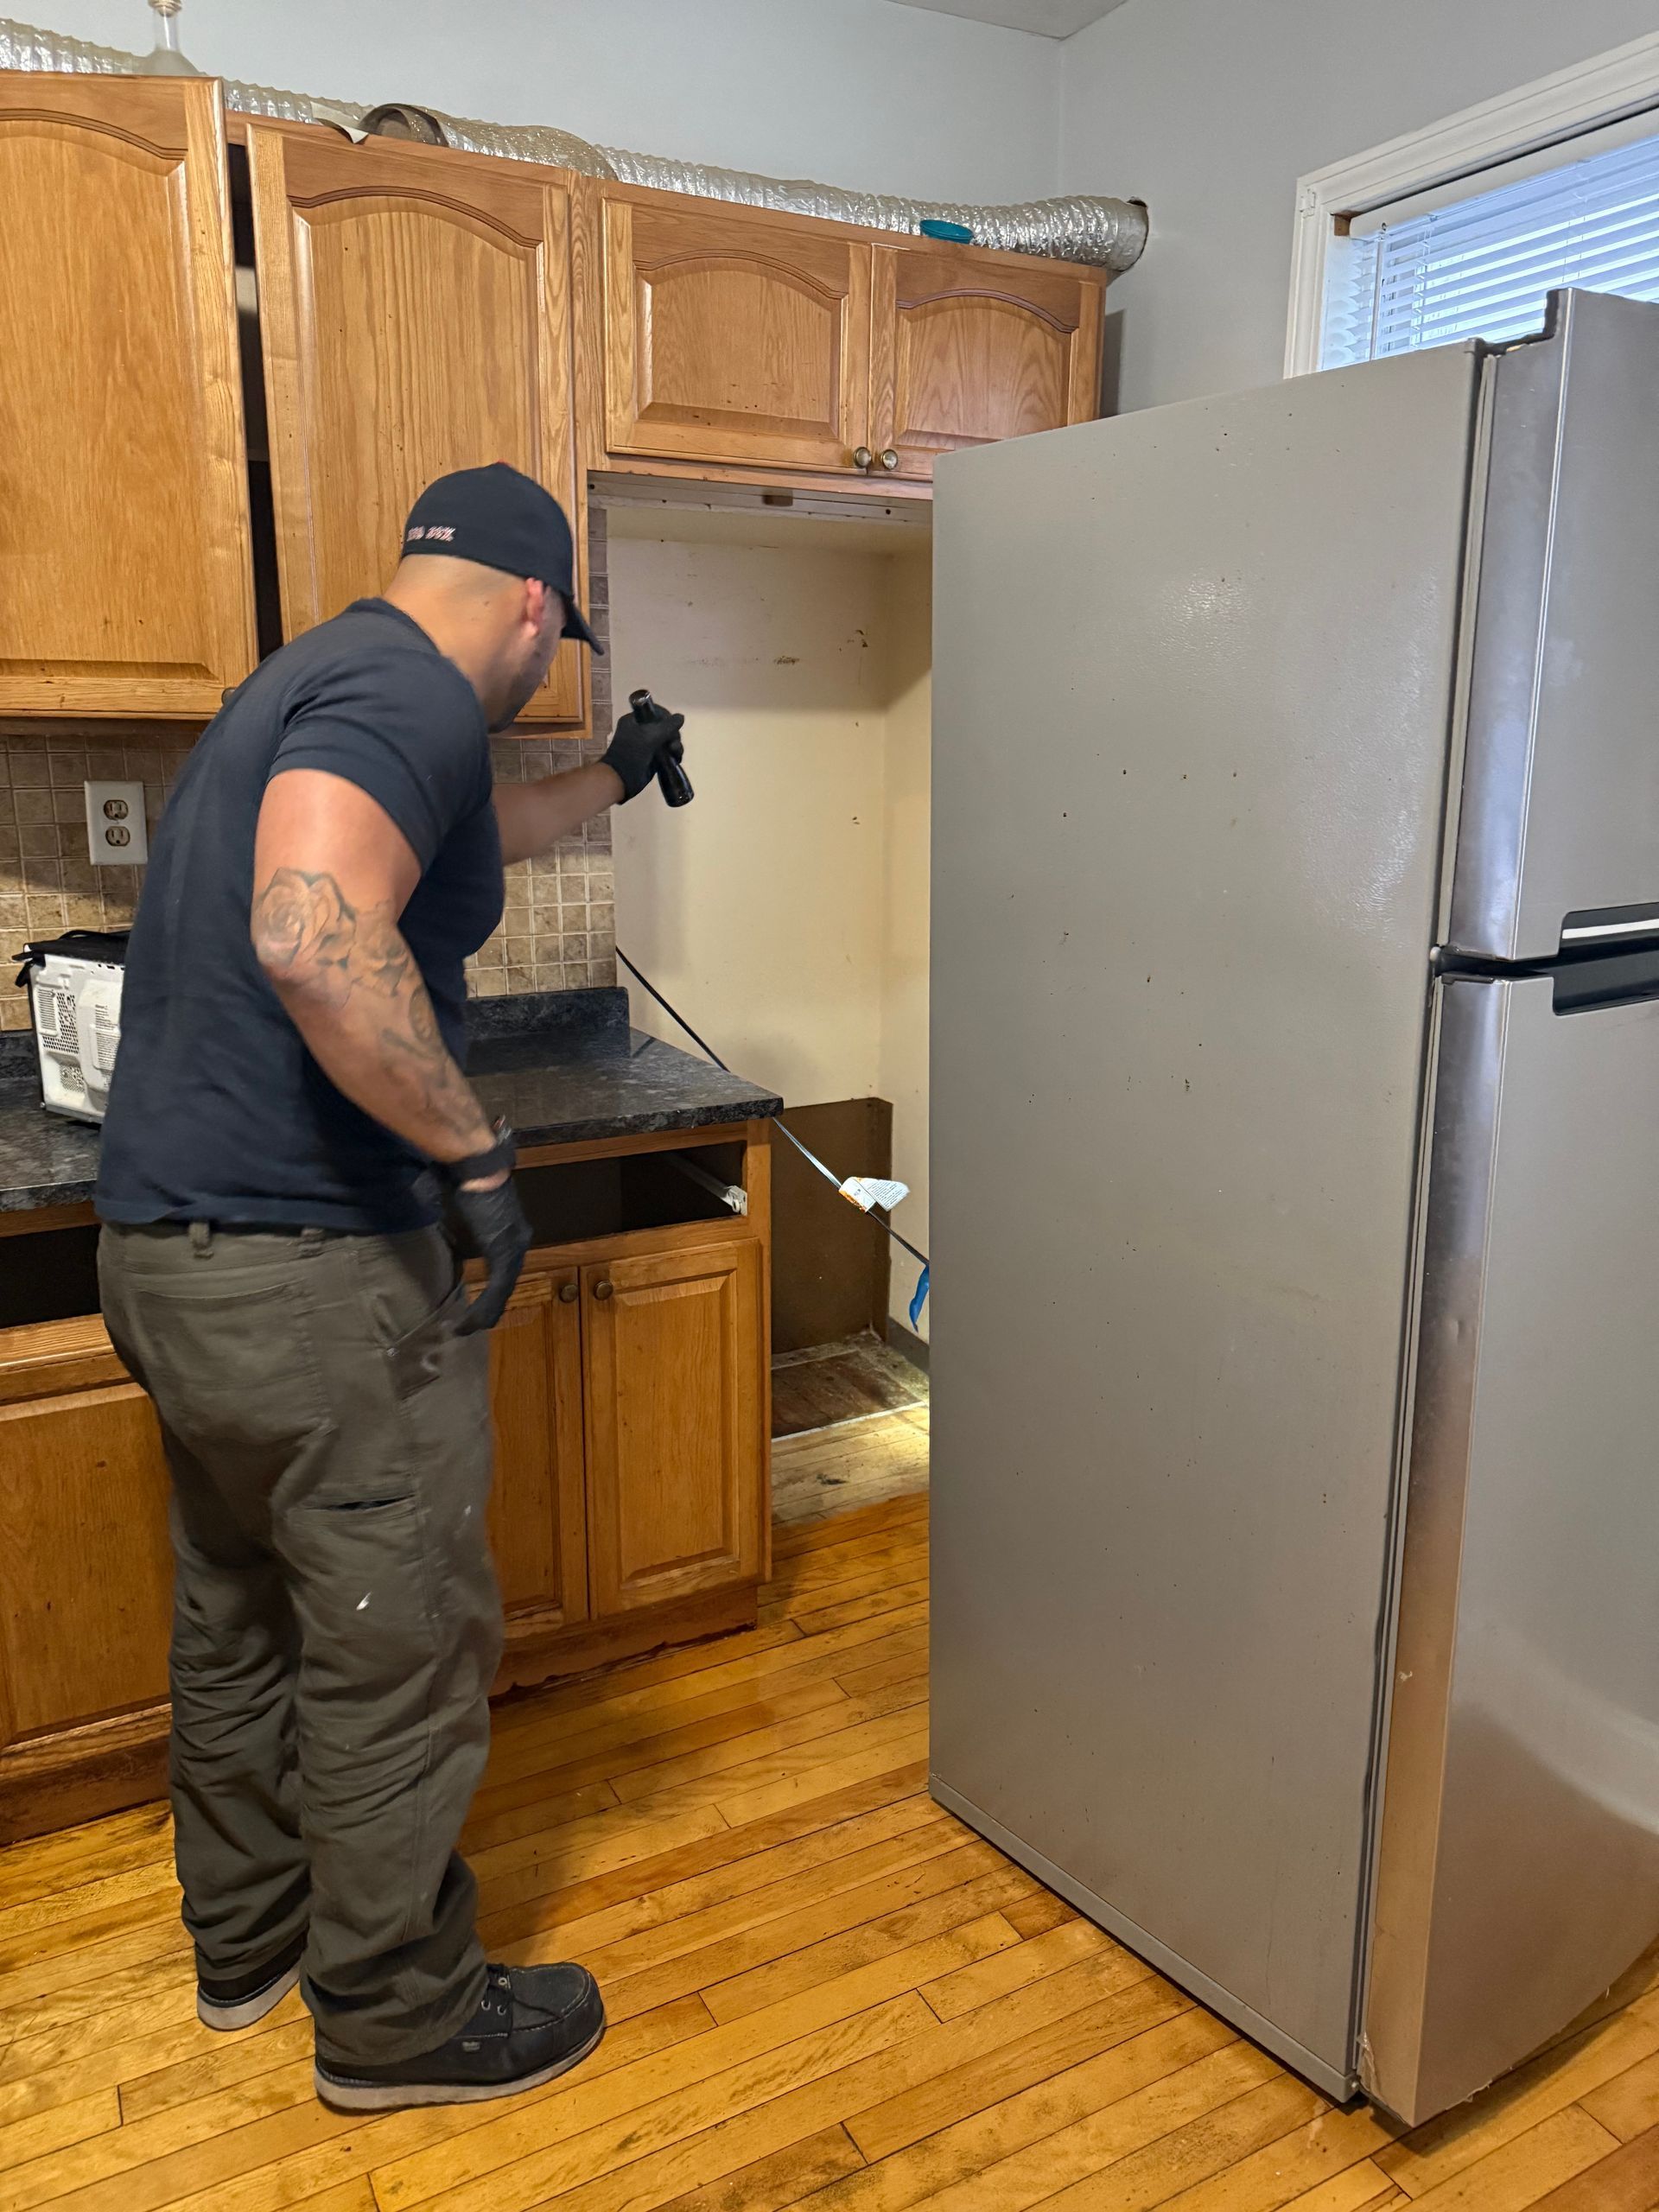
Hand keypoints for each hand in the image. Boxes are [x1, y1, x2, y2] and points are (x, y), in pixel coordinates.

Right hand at [449, 1172, 532, 1334]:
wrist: (477, 1167)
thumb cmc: (467, 1182)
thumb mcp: (466, 1214)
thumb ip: (465, 1232)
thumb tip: (454, 1241)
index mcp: (511, 1232)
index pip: (506, 1269)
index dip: (494, 1290)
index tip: (480, 1306)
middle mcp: (518, 1241)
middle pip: (507, 1282)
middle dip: (491, 1306)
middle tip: (474, 1324)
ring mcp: (514, 1247)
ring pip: (503, 1290)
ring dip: (485, 1312)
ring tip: (468, 1327)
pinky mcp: (503, 1252)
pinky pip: (497, 1288)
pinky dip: (483, 1307)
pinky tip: (471, 1321)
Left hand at [601, 702, 686, 801]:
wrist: (622, 778)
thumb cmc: (632, 752)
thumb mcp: (650, 735)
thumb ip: (668, 725)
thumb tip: (681, 717)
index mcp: (634, 720)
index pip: (655, 712)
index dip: (667, 717)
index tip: (674, 725)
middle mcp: (641, 730)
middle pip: (664, 726)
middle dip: (673, 734)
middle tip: (673, 743)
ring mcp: (647, 745)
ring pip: (668, 740)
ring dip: (676, 745)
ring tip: (676, 752)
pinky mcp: (653, 758)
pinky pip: (668, 752)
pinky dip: (674, 754)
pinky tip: (677, 758)